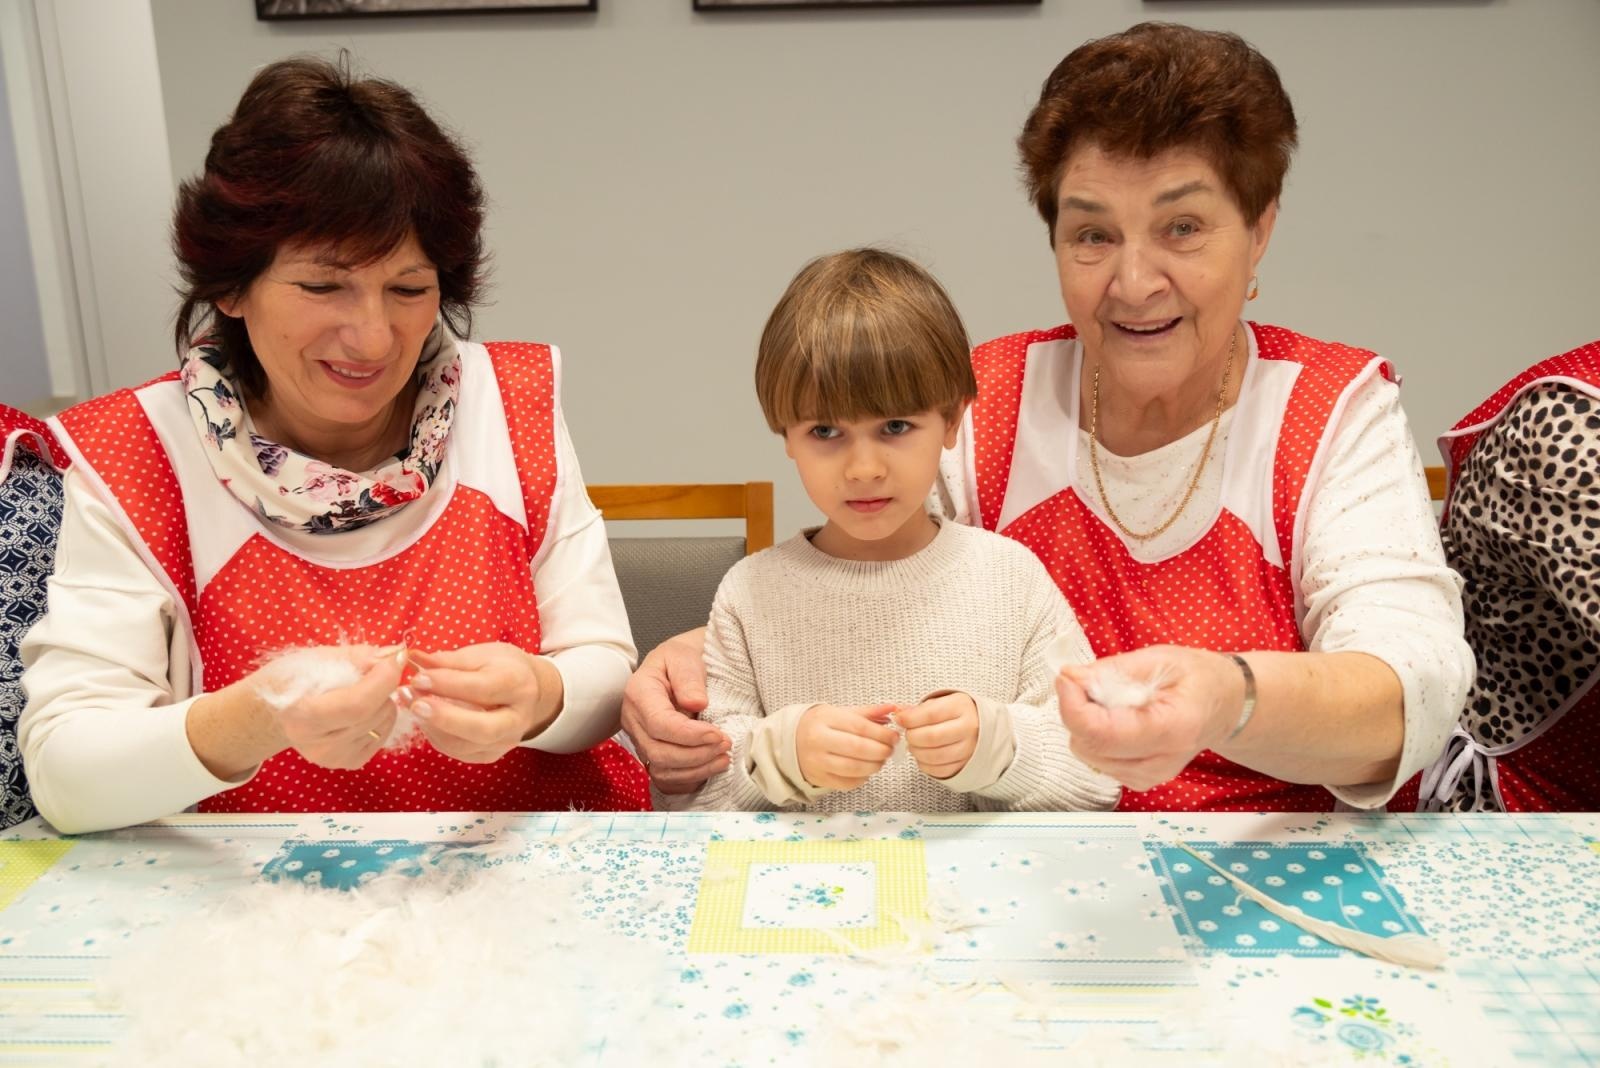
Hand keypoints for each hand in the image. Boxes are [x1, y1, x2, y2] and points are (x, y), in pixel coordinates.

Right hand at [260, 648, 403, 770]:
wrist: (276, 712)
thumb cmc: (293, 679)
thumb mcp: (317, 658)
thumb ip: (357, 657)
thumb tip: (392, 655)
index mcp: (302, 716)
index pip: (357, 705)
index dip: (383, 680)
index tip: (396, 658)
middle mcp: (319, 745)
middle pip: (375, 712)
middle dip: (382, 685)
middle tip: (367, 673)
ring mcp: (336, 757)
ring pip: (384, 721)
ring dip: (382, 700)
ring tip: (357, 692)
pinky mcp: (350, 762)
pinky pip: (384, 734)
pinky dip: (381, 716)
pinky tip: (360, 710)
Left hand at [405, 643, 560, 763]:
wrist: (527, 690)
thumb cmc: (503, 668)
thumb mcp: (482, 655)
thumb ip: (449, 660)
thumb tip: (414, 659)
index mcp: (518, 685)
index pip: (482, 688)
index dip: (447, 684)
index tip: (418, 678)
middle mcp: (517, 718)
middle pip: (483, 728)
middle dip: (444, 718)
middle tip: (415, 704)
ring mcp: (506, 741)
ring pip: (466, 746)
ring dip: (434, 728)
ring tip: (413, 708)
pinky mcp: (492, 754)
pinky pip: (459, 752)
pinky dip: (437, 737)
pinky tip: (424, 720)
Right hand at [620, 629, 729, 792]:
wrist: (680, 666)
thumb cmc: (682, 659)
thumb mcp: (685, 656)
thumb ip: (689, 677)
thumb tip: (695, 702)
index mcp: (638, 693)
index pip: (659, 724)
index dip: (689, 735)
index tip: (717, 734)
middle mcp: (634, 721)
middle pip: (659, 752)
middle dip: (696, 755)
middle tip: (726, 744)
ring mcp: (640, 741)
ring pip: (662, 770)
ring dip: (697, 769)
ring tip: (724, 757)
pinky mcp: (652, 755)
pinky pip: (666, 780)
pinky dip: (690, 779)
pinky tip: (711, 767)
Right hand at [795, 704, 898, 790]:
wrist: (791, 742)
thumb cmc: (820, 725)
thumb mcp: (840, 712)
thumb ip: (867, 712)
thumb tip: (893, 709)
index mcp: (824, 719)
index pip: (860, 727)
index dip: (882, 734)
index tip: (894, 736)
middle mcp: (818, 740)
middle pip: (858, 748)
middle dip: (881, 750)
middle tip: (890, 749)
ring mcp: (817, 762)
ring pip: (854, 768)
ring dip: (875, 766)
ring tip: (881, 760)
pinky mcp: (819, 779)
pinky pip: (847, 783)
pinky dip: (863, 778)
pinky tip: (867, 770)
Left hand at [898, 692, 978, 779]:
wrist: (979, 726)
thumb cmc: (954, 713)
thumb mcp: (939, 703)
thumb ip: (918, 709)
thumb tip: (899, 715)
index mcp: (961, 707)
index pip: (931, 714)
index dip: (910, 719)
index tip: (899, 719)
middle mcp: (968, 728)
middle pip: (932, 737)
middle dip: (912, 737)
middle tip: (908, 734)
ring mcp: (968, 749)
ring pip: (934, 756)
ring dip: (917, 752)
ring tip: (914, 744)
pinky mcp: (964, 765)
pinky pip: (939, 770)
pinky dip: (925, 764)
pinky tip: (923, 755)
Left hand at [1054, 645, 1242, 791]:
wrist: (1223, 706)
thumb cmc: (1197, 678)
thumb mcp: (1160, 659)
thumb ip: (1113, 670)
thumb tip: (1069, 677)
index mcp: (1172, 730)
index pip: (1103, 734)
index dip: (1073, 706)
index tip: (1066, 678)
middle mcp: (1160, 763)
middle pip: (1090, 746)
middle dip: (1077, 710)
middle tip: (1091, 682)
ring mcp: (1148, 777)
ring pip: (1087, 753)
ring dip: (1085, 722)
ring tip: (1111, 699)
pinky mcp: (1137, 780)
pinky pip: (1096, 757)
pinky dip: (1095, 734)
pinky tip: (1116, 717)